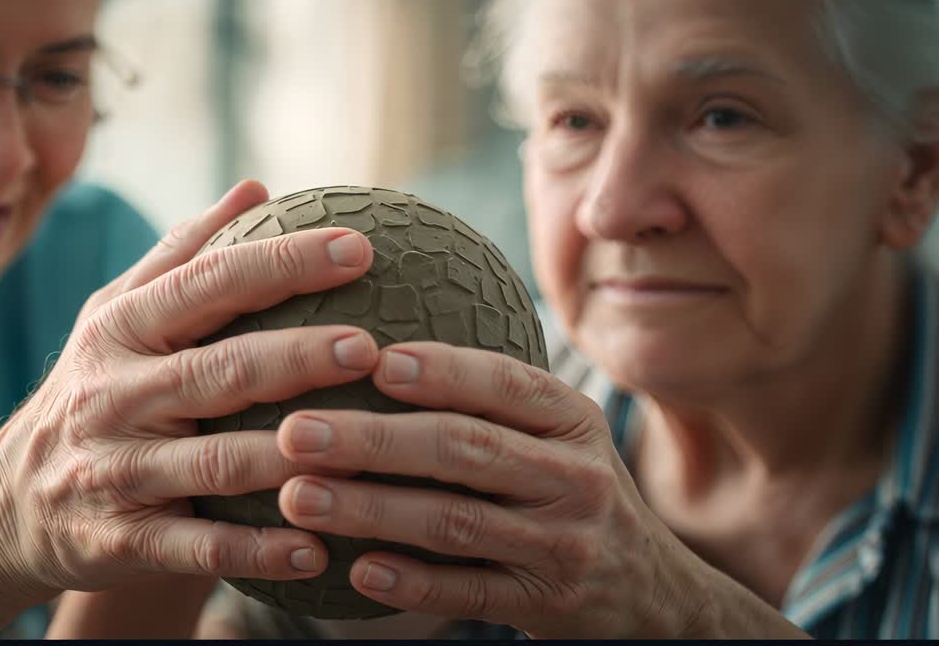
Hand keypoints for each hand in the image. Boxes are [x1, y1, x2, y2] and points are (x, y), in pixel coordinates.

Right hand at [0, 180, 378, 602]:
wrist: (3, 504)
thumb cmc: (88, 390)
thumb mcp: (115, 314)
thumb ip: (182, 254)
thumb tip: (256, 187)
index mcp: (122, 330)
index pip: (209, 284)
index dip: (283, 263)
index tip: (358, 247)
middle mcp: (116, 396)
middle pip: (220, 371)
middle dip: (297, 356)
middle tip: (371, 345)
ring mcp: (117, 472)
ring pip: (214, 464)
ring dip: (289, 459)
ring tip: (364, 448)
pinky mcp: (119, 541)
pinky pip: (196, 548)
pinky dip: (254, 553)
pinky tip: (314, 551)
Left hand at [270, 342, 714, 637]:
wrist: (653, 593)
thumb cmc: (570, 490)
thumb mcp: (558, 434)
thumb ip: (493, 397)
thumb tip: (376, 343)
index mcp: (572, 419)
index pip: (506, 383)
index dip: (440, 370)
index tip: (372, 360)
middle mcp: (574, 477)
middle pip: (464, 449)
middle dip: (374, 440)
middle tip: (296, 431)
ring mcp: (562, 546)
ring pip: (454, 521)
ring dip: (370, 510)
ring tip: (299, 496)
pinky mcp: (544, 605)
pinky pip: (467, 593)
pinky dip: (409, 581)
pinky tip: (355, 568)